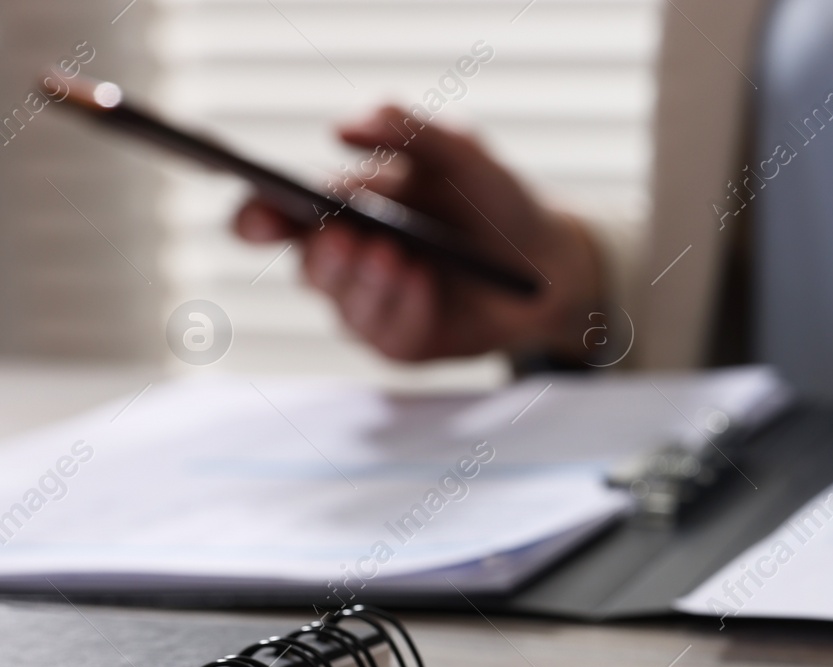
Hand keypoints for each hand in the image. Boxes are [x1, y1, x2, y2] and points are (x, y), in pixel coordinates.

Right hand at [234, 106, 603, 361]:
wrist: (547, 259)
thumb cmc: (494, 199)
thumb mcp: (463, 153)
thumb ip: (411, 131)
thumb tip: (345, 127)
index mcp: (339, 210)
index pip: (274, 219)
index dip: (256, 219)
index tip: (258, 217)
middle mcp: (345, 262)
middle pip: (308, 267)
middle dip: (325, 254)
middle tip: (346, 235)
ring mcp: (370, 307)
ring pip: (345, 305)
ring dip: (368, 282)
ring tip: (396, 254)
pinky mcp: (402, 342)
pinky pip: (388, 334)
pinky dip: (405, 307)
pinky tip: (424, 282)